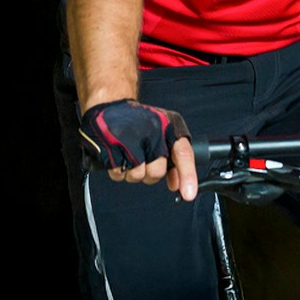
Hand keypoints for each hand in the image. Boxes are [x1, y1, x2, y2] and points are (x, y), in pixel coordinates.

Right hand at [79, 99, 198, 200]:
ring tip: (129, 154)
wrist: (111, 105)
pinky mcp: (111, 148)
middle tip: (144, 158)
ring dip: (133, 171)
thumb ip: (175, 161)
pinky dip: (118, 170)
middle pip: (157, 172)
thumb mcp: (165, 134)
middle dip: (150, 172)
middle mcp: (151, 132)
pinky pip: (118, 174)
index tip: (188, 193)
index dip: (187, 175)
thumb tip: (179, 186)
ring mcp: (129, 140)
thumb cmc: (140, 122)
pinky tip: (118, 155)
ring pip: (137, 176)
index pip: (183, 153)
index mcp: (169, 127)